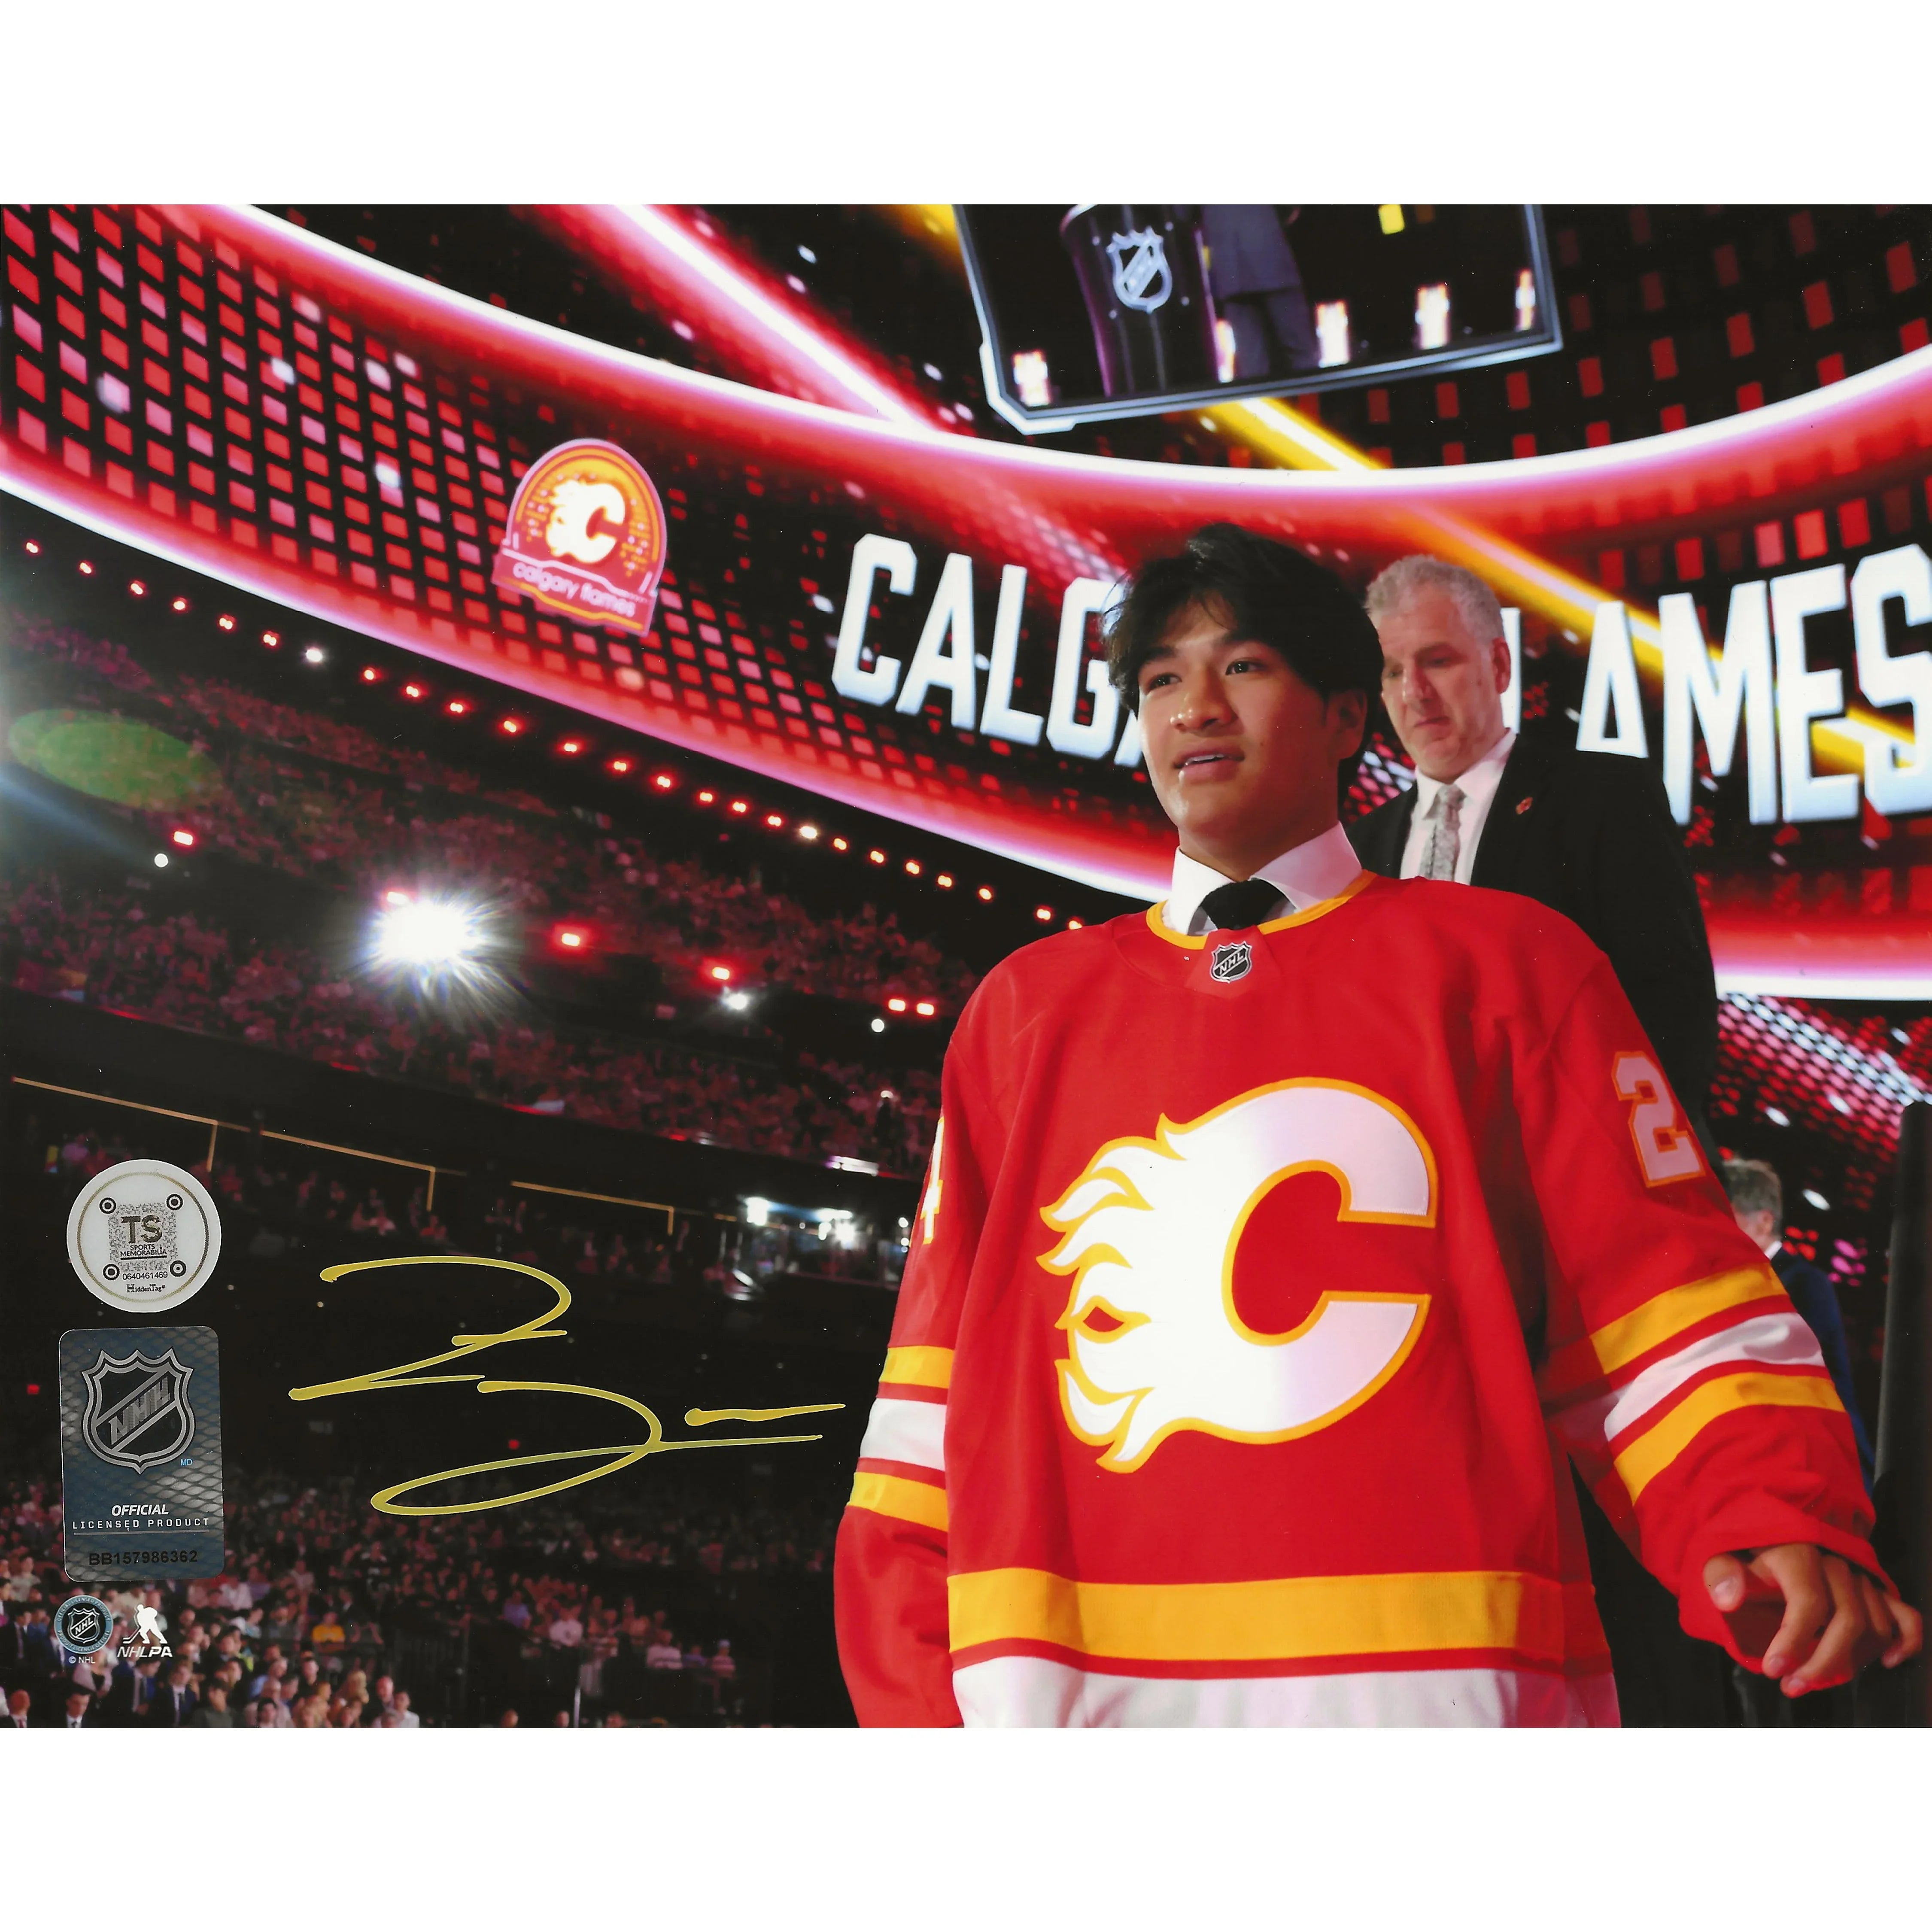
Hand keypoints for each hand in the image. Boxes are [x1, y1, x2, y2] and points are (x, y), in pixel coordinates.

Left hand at [1702, 1544, 1921, 1695]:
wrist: (1769, 1534)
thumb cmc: (1744, 1553)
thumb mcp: (1720, 1556)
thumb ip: (1721, 1574)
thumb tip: (1728, 1598)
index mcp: (1798, 1552)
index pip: (1808, 1601)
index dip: (1793, 1640)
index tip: (1772, 1670)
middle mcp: (1836, 1562)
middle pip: (1849, 1621)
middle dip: (1822, 1663)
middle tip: (1790, 1687)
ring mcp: (1861, 1576)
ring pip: (1875, 1626)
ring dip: (1850, 1663)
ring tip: (1812, 1679)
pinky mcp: (1877, 1589)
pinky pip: (1905, 1616)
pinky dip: (1905, 1641)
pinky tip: (1886, 1663)